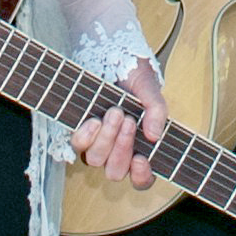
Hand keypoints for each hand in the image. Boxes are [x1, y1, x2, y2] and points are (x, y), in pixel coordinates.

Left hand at [70, 60, 165, 188]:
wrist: (111, 56)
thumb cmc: (134, 78)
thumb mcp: (149, 90)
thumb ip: (157, 111)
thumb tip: (155, 136)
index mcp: (139, 148)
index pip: (142, 179)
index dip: (141, 176)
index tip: (141, 158)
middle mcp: (116, 151)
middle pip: (115, 172)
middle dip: (122, 147)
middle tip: (129, 121)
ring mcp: (97, 143)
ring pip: (96, 159)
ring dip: (107, 137)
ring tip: (115, 112)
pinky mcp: (81, 131)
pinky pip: (79, 145)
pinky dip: (87, 135)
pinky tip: (95, 120)